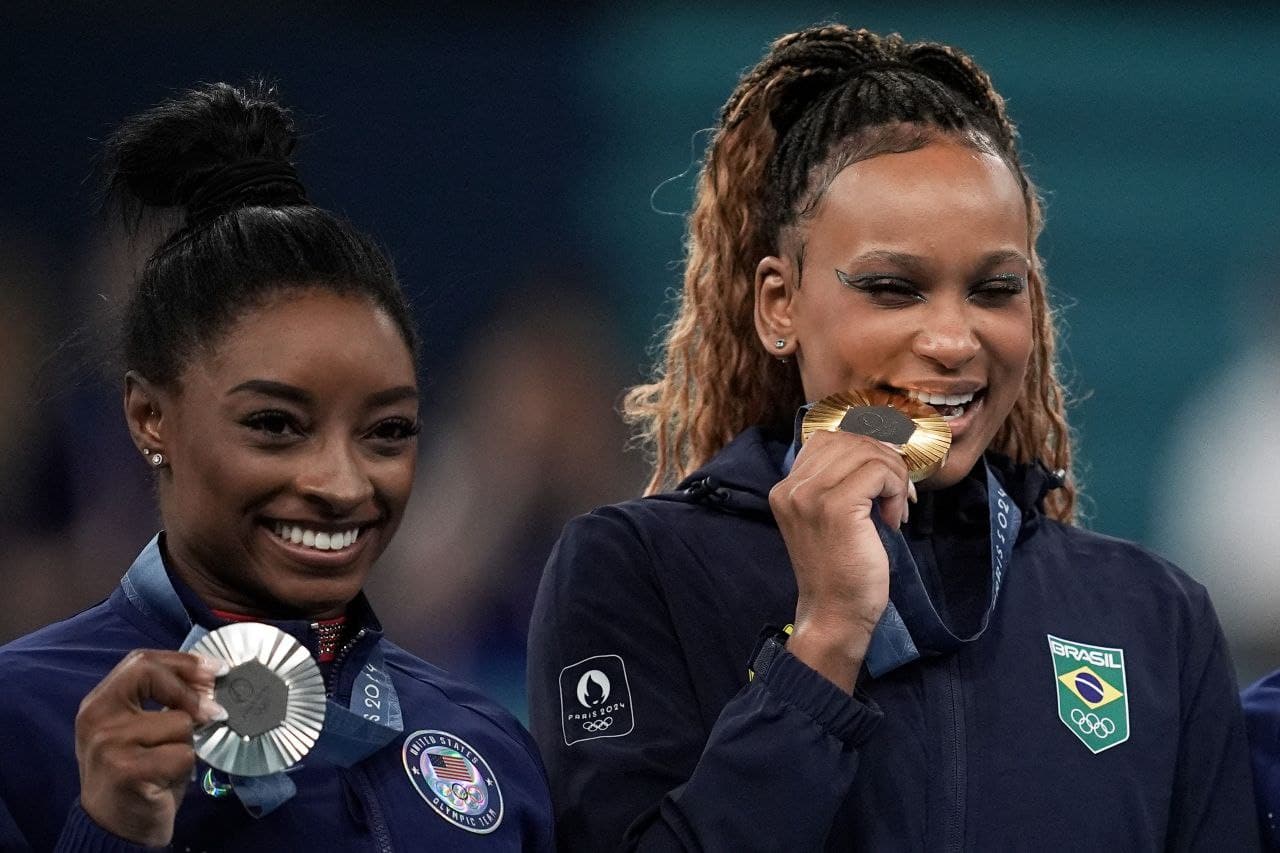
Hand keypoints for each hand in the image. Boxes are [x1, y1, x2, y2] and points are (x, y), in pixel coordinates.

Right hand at [74, 650, 228, 845]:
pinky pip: (182, 754)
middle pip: (153, 676)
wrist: (113, 828)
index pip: (141, 661)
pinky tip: (166, 780)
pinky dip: (185, 767)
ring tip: (167, 763)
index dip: (184, 662)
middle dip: (191, 692)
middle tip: (213, 712)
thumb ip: (163, 700)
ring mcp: (109, 743)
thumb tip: (212, 679)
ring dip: (186, 744)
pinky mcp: (127, 770)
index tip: (216, 669)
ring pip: (179, 721)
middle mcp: (97, 718)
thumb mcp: (139, 729)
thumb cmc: (136, 774)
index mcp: (99, 703)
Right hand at [769, 430, 913, 692]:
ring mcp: (810, 496)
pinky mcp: (836, 507)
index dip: (866, 449)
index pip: (828, 438)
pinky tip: (894, 518)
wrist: (835, 614)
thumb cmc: (840, 571)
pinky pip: (879, 472)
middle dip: (885, 460)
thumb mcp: (829, 517)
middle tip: (900, 494)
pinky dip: (896, 489)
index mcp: (786, 488)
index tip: (885, 479)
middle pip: (850, 439)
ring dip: (894, 475)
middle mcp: (791, 487)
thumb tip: (880, 446)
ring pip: (867, 451)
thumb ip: (839, 482)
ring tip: (897, 508)